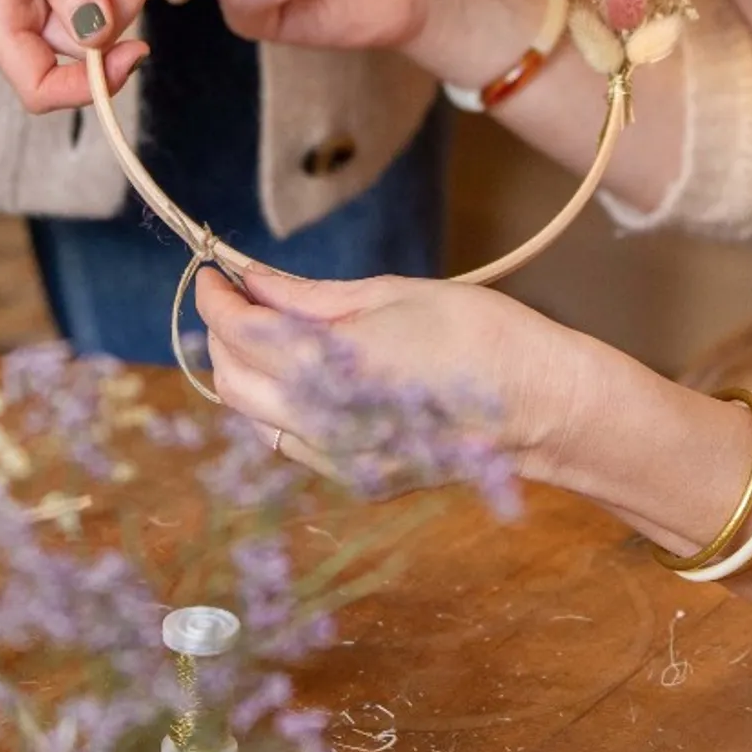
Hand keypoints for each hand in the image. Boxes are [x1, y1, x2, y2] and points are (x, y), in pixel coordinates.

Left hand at [194, 259, 578, 474]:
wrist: (539, 404)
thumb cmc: (476, 333)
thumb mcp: (389, 295)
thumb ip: (308, 297)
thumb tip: (251, 279)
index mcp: (329, 368)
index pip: (241, 334)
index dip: (217, 299)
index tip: (212, 271)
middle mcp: (322, 424)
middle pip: (233, 381)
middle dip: (223, 335)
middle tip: (237, 295)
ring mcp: (338, 461)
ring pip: (255, 418)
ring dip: (245, 372)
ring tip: (267, 329)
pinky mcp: (356, 479)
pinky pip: (291, 441)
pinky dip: (278, 404)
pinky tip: (304, 373)